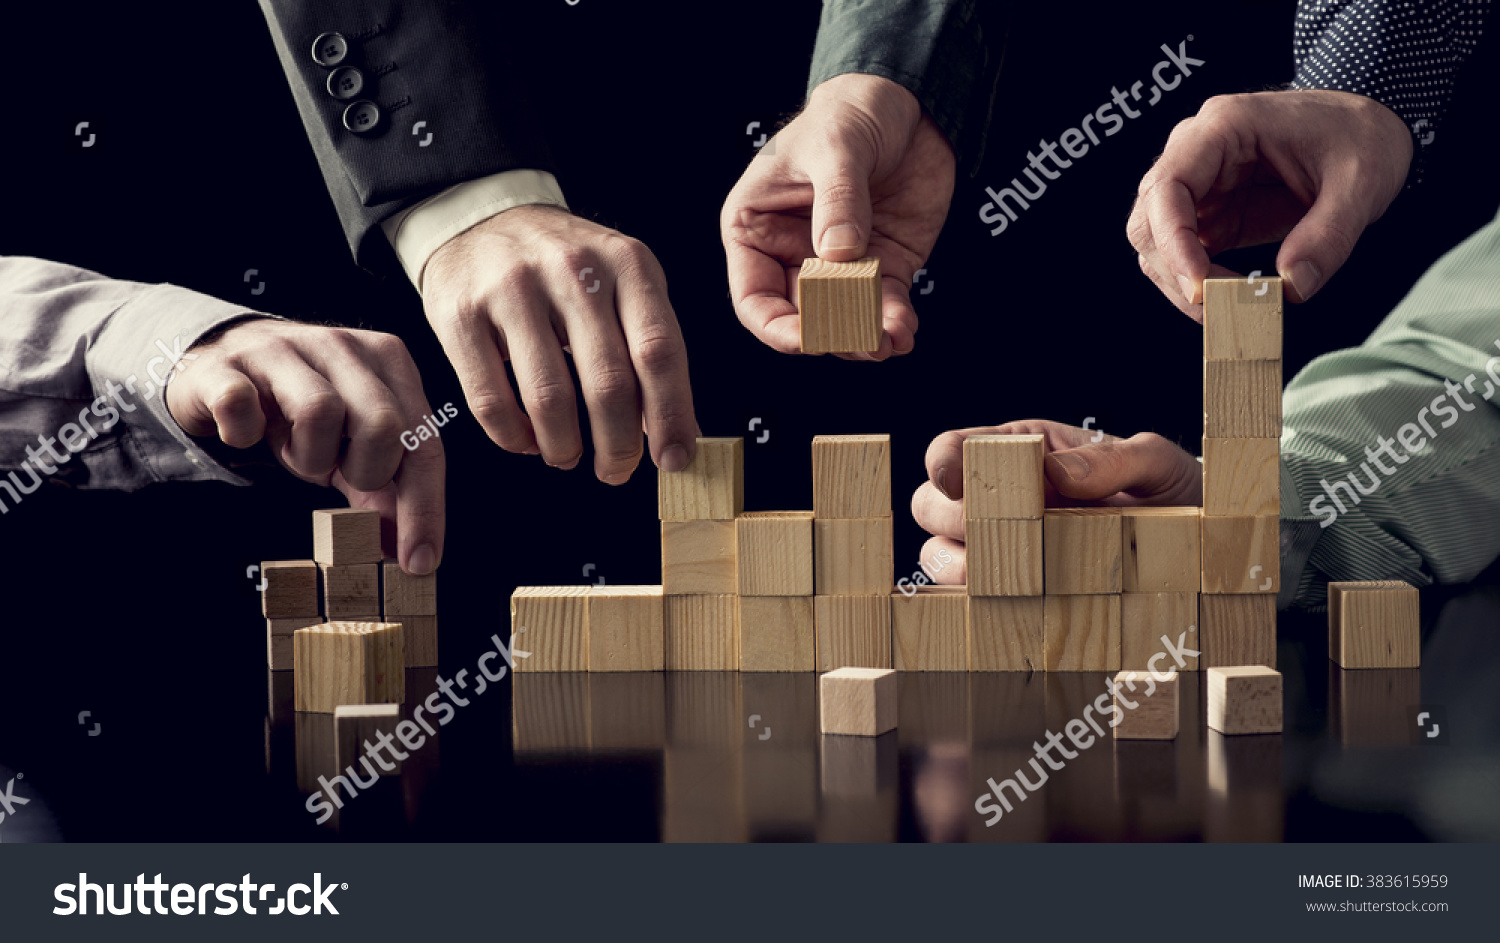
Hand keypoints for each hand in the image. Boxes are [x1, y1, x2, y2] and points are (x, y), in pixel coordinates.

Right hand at [166, 319, 443, 574]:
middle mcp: (342, 347)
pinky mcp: (226, 365)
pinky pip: (241, 405)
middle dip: (364, 472)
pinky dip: (243, 435)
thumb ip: (388, 490)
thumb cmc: (302, 410)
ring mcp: (283, 349)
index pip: (424, 442)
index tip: (418, 562)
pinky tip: (245, 433)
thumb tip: (412, 553)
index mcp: (389, 361)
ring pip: (319, 412)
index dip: (425, 508)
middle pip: (383, 425)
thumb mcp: (353, 446)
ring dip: (307, 456)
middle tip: (337, 472)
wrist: (223, 364)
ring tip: (295, 451)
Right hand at [422, 205, 697, 480]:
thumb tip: (673, 431)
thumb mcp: (621, 282)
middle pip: (608, 383)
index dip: (671, 416)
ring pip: (549, 399)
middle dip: (618, 446)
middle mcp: (572, 270)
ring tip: (567, 456)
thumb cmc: (564, 264)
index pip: (659, 352)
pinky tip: (526, 440)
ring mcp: (512, 289)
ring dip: (564, 447)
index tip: (673, 459)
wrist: (480, 217)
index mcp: (627, 264)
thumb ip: (648, 345)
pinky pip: (491, 400)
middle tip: (616, 471)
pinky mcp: (460, 313)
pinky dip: (513, 437)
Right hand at [721, 73, 955, 359]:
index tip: (809, 338)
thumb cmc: (849, 113)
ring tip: (888, 341)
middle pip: (802, 318)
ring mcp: (838, 265)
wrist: (907, 104)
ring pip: (844, 320)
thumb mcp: (836, 147)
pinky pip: (882, 306)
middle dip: (831, 335)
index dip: (778, 327)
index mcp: (756, 228)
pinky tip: (904, 332)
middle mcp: (791, 254)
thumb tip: (838, 255)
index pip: (754, 298)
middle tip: (862, 339)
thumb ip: (837, 198)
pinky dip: (893, 324)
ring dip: (865, 338)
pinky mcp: (881, 265)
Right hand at [910, 421, 1201, 584]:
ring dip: (959, 567)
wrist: (1198, 542)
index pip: (952, 448)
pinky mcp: (1012, 592)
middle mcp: (998, 497)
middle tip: (996, 536)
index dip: (943, 462)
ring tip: (1006, 579)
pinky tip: (1010, 605)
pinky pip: (966, 599)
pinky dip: (974, 603)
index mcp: (1019, 449)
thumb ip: (1113, 459)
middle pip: (930, 504)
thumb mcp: (1155, 464)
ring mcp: (1001, 547)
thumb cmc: (1171, 490)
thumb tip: (1058, 472)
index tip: (958, 481)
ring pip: (937, 554)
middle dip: (952, 521)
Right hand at [1127, 89, 1412, 319]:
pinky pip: (1186, 255)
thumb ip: (1330, 234)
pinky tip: (1230, 302)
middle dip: (1174, 270)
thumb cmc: (1362, 137)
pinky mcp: (1212, 214)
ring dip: (1182, 283)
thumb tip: (1293, 287)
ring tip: (1229, 313)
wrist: (1371, 129)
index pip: (1168, 186)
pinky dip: (1200, 285)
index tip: (1199, 287)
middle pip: (1150, 219)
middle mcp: (1198, 153)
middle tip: (1217, 310)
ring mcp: (1201, 185)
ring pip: (1158, 243)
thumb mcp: (1362, 182)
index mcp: (1225, 127)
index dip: (1173, 240)